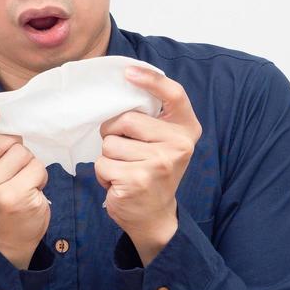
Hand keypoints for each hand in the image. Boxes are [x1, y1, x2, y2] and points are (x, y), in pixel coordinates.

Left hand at [94, 66, 201, 263]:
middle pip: (126, 119)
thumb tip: (124, 87)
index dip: (151, 79)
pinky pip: (102, 164)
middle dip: (113, 133)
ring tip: (125, 170)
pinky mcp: (137, 180)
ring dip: (109, 157)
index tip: (128, 73)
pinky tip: (119, 183)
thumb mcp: (164, 142)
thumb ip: (153, 119)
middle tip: (124, 150)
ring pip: (110, 144)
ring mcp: (158, 163)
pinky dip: (104, 174)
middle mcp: (178, 145)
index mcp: (186, 130)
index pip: (174, 94)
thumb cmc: (153, 171)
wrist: (155, 216)